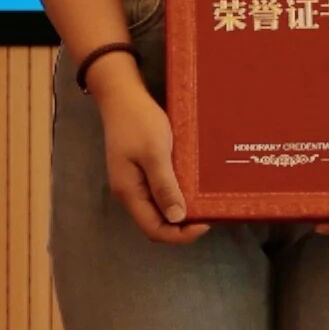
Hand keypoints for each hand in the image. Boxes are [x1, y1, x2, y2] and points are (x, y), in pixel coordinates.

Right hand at [87, 51, 207, 245]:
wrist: (121, 95)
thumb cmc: (139, 122)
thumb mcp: (155, 153)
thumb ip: (164, 186)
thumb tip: (177, 218)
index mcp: (129, 192)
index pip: (154, 229)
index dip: (179, 235)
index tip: (205, 223)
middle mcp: (129, 193)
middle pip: (155, 223)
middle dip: (180, 226)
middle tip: (207, 213)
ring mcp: (133, 182)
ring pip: (156, 209)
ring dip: (178, 211)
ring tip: (202, 203)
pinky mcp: (139, 171)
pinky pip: (157, 194)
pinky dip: (174, 196)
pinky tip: (189, 188)